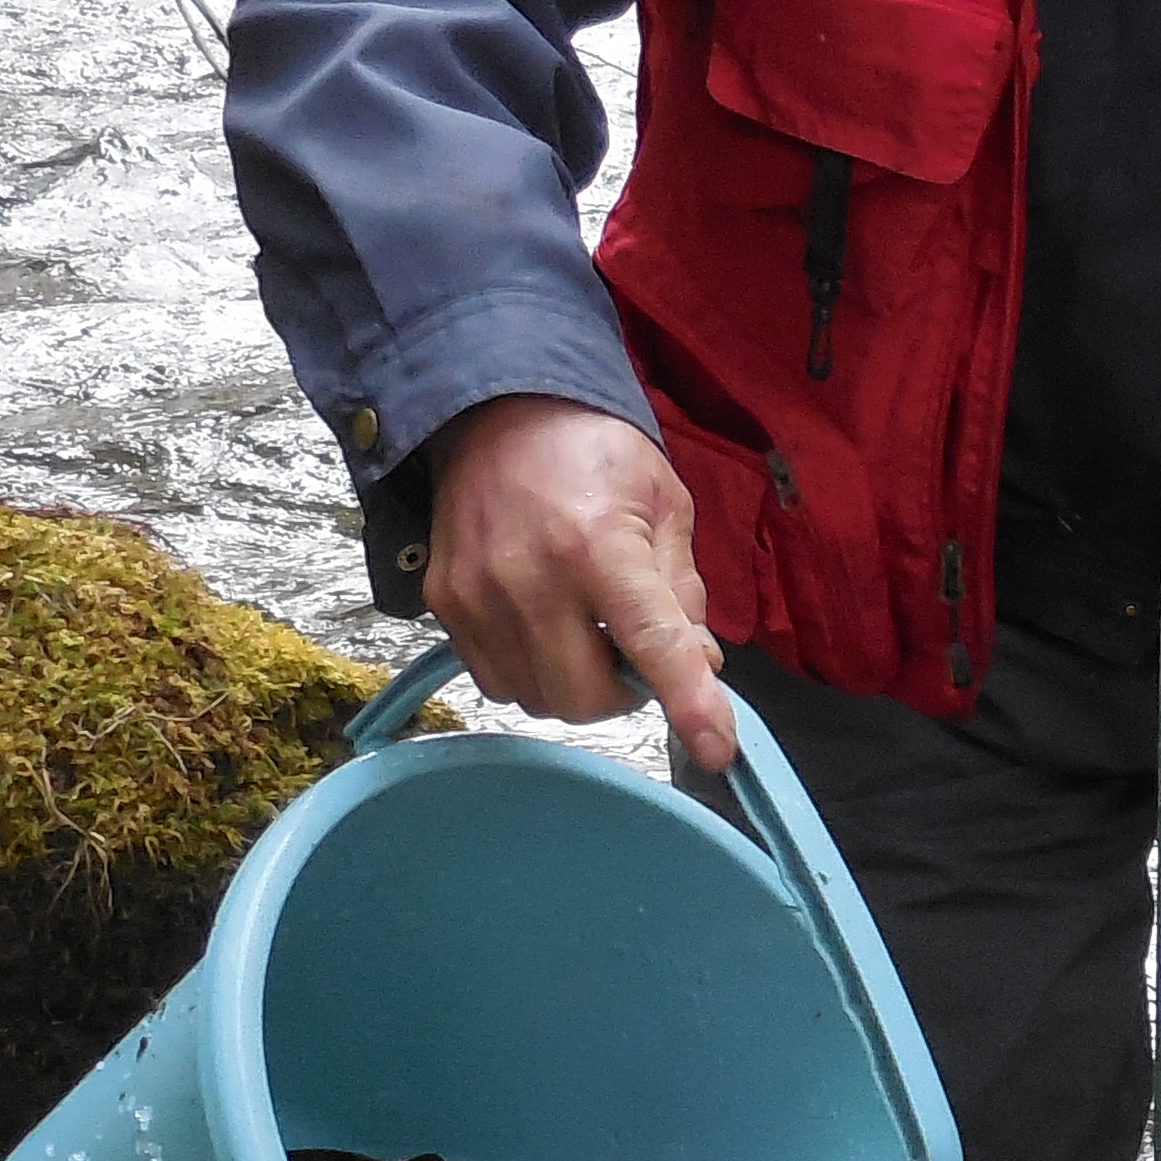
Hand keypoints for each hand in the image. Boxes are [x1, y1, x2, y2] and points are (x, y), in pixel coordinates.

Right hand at [421, 394, 739, 771]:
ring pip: (538, 698)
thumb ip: (684, 591)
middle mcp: (532, 576)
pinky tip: (542, 628)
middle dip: (621, 694)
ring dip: (573, 686)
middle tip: (630, 654)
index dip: (689, 703)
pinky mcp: (444, 601)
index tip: (715, 750)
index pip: (652, 643)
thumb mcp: (664, 505)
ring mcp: (479, 593)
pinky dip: (530, 673)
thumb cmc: (594, 455)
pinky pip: (495, 680)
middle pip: (585, 697)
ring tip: (584, 633)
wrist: (497, 411)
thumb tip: (702, 664)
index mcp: (602, 545)